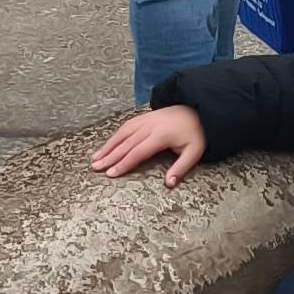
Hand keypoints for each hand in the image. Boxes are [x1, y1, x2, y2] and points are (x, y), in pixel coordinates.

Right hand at [90, 104, 209, 186]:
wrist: (199, 109)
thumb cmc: (196, 133)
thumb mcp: (195, 152)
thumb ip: (181, 168)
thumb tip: (169, 184)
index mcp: (161, 135)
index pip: (138, 152)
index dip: (124, 163)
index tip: (111, 173)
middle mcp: (150, 126)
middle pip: (126, 144)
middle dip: (110, 157)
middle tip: (96, 168)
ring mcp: (145, 120)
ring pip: (122, 134)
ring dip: (107, 146)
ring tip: (95, 159)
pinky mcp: (143, 117)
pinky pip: (125, 127)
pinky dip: (114, 137)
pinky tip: (106, 146)